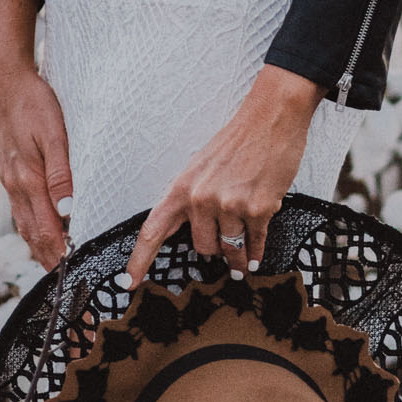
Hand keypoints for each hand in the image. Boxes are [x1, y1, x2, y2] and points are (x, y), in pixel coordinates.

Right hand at [0, 0, 72, 271]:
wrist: (5, 83)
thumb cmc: (35, 104)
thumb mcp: (53, 134)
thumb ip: (61, 173)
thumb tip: (67, 212)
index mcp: (27, 180)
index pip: (47, 230)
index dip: (60, 255)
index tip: (75, 276)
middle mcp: (15, 187)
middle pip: (34, 235)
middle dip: (50, 261)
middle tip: (68, 285)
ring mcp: (10, 182)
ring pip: (24, 226)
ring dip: (40, 249)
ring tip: (56, 269)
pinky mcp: (10, 174)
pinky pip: (20, 212)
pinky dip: (31, 230)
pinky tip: (40, 235)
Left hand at [123, 66, 321, 291]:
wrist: (271, 119)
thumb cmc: (237, 141)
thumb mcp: (202, 167)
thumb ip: (194, 199)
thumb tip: (194, 232)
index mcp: (183, 187)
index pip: (153, 230)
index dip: (140, 259)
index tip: (130, 282)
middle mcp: (203, 199)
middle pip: (201, 247)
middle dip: (214, 247)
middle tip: (224, 240)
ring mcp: (231, 206)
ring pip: (229, 250)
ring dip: (238, 258)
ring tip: (243, 262)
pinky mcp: (258, 210)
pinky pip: (255, 245)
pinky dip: (256, 254)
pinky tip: (255, 257)